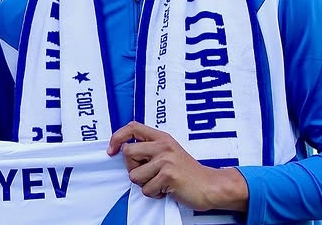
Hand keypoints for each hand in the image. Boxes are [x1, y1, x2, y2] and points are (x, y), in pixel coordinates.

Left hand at [107, 121, 247, 211]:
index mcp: (162, 137)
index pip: (132, 127)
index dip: (117, 137)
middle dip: (133, 168)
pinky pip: (146, 189)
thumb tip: (123, 149)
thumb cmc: (188, 171)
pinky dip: (154, 194)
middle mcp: (163, 146)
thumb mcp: (169, 151)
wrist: (210, 185)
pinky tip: (166, 189)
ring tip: (160, 182)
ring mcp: (165, 160)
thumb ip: (150, 147)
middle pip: (128, 153)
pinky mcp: (168, 175)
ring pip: (134, 175)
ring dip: (144, 184)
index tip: (111, 150)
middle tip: (148, 174)